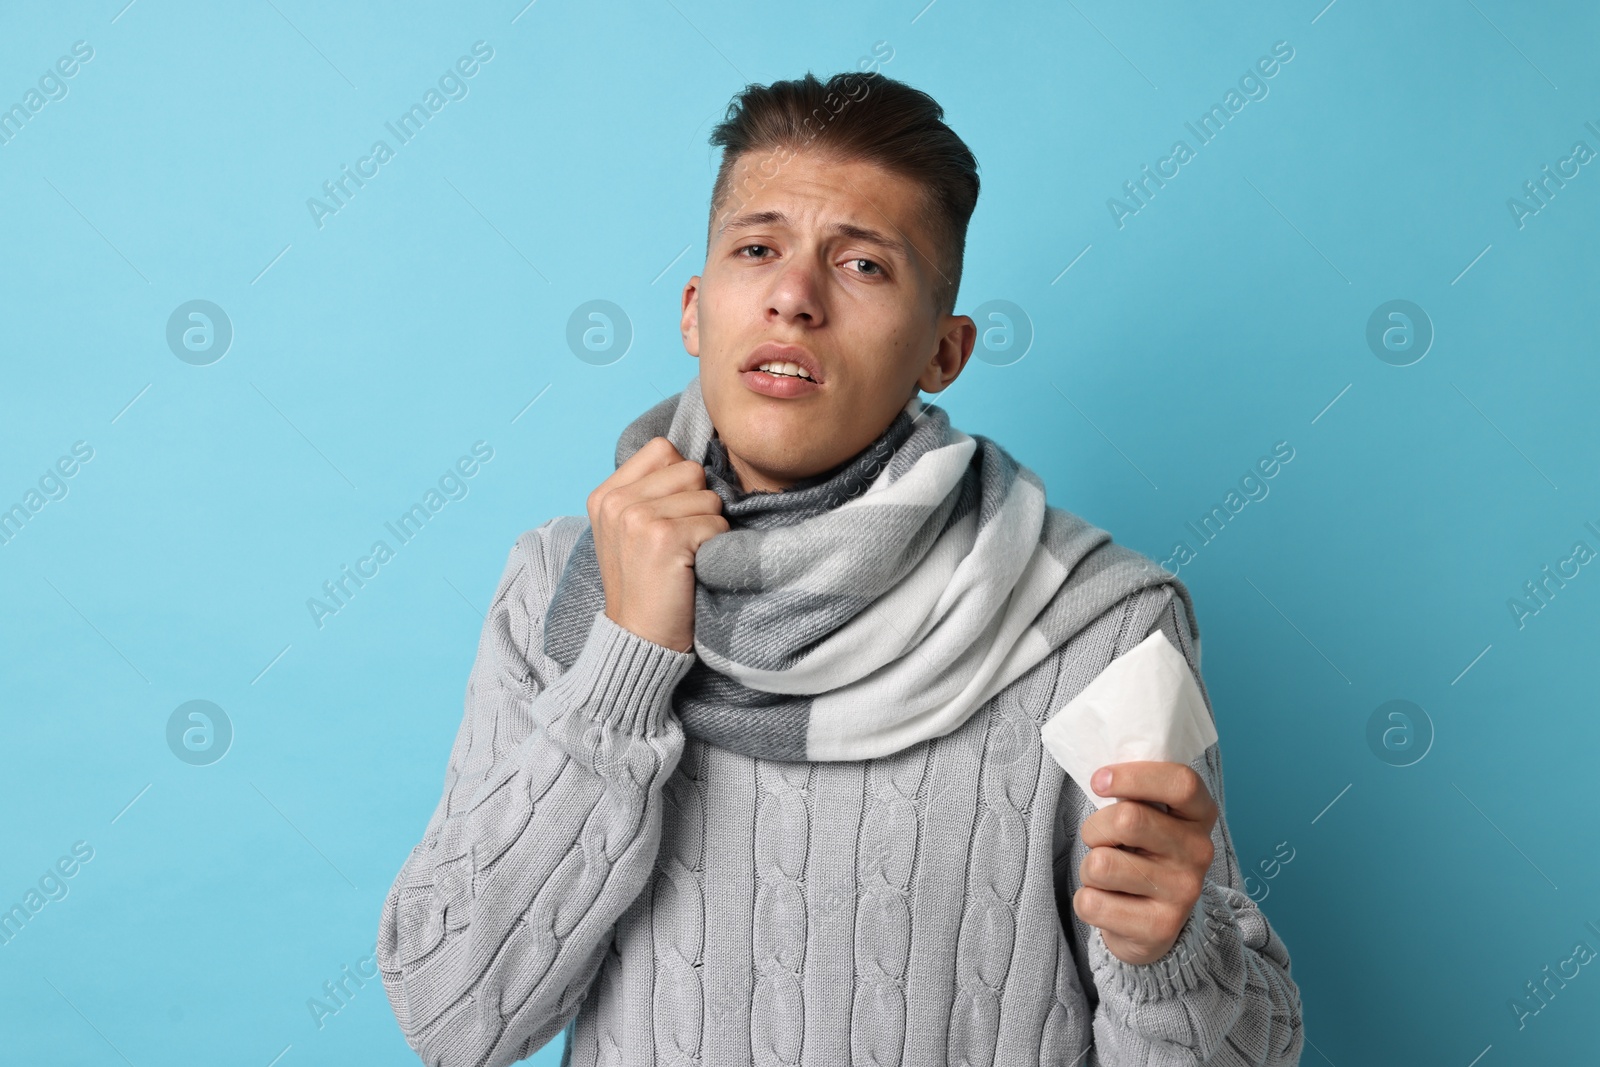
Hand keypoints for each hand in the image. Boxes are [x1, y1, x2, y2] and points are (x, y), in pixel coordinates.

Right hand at [587, 436, 727, 652]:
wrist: (639, 637)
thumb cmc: (645, 584)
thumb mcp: (630, 531)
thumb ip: (651, 491)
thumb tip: (699, 456)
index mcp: (605, 495)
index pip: (663, 449)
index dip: (681, 479)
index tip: (672, 515)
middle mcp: (616, 502)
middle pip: (691, 469)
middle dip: (698, 503)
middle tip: (681, 541)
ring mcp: (637, 518)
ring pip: (708, 496)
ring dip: (709, 527)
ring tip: (685, 555)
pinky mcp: (664, 537)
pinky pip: (716, 522)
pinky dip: (715, 546)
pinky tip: (692, 567)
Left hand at [1072, 760, 1218, 965]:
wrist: (1156, 924)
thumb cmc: (1143, 853)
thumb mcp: (1150, 817)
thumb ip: (1136, 794)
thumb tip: (1102, 777)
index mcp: (1200, 814)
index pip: (1181, 782)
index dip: (1132, 776)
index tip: (1098, 781)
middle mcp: (1200, 852)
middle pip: (1127, 819)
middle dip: (1095, 827)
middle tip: (1100, 840)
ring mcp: (1183, 892)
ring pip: (1101, 864)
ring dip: (1089, 868)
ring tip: (1109, 876)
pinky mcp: (1160, 928)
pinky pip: (1091, 903)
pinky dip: (1087, 901)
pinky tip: (1110, 904)